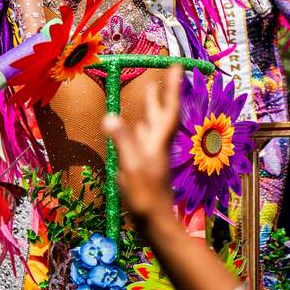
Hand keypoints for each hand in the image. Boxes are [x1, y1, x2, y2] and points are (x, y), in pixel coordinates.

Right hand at [103, 64, 182, 222]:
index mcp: (158, 142)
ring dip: (153, 107)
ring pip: (154, 125)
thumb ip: (123, 141)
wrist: (156, 223)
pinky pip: (146, 138)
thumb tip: (111, 116)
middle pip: (162, 113)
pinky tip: (138, 127)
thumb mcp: (131, 166)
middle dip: (163, 93)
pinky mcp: (147, 166)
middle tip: (165, 73)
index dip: (173, 87)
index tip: (178, 66)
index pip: (168, 108)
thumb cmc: (145, 196)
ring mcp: (153, 155)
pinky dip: (142, 126)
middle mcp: (158, 145)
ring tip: (150, 91)